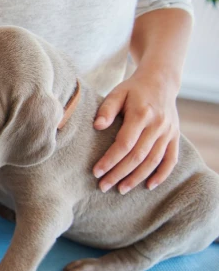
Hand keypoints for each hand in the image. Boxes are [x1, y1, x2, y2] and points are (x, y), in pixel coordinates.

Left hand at [93, 67, 180, 193]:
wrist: (161, 81)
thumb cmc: (133, 89)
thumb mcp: (117, 93)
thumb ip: (106, 109)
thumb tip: (97, 126)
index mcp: (141, 114)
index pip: (124, 144)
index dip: (110, 160)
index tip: (96, 172)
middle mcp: (158, 125)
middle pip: (138, 156)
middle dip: (119, 174)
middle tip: (103, 186)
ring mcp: (168, 132)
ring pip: (153, 161)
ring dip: (137, 178)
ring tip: (120, 189)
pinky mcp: (175, 136)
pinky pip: (171, 159)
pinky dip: (162, 174)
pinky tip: (149, 186)